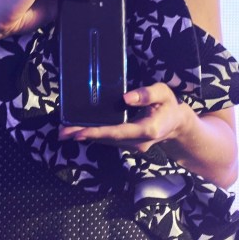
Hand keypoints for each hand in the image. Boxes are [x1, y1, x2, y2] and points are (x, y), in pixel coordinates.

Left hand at [58, 83, 189, 153]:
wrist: (176, 124)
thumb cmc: (169, 105)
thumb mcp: (163, 93)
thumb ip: (147, 94)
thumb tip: (126, 98)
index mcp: (147, 129)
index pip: (118, 131)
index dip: (97, 132)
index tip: (79, 132)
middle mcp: (138, 142)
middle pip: (107, 139)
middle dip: (83, 135)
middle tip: (61, 132)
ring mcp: (133, 146)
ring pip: (106, 141)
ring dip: (85, 136)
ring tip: (63, 132)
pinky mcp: (128, 145)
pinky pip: (109, 140)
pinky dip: (93, 136)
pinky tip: (79, 131)